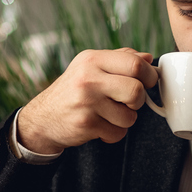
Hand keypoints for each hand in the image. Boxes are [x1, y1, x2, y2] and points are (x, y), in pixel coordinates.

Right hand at [16, 47, 158, 153]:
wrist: (43, 118)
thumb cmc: (73, 91)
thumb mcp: (91, 67)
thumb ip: (120, 60)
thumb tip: (149, 59)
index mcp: (93, 59)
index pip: (135, 63)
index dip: (149, 75)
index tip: (147, 82)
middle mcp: (88, 78)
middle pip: (136, 90)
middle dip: (139, 100)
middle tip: (129, 102)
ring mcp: (87, 102)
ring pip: (130, 116)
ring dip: (125, 119)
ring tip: (109, 114)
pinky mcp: (86, 124)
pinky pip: (118, 132)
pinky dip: (114, 133)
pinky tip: (100, 126)